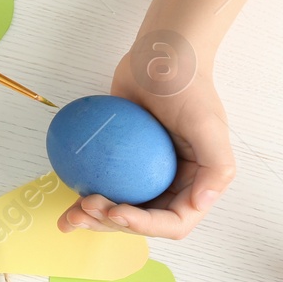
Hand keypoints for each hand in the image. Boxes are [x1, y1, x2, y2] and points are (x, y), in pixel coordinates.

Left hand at [58, 37, 236, 239]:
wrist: (159, 55)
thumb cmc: (186, 84)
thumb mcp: (208, 123)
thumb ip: (216, 167)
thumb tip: (201, 204)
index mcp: (196, 184)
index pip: (173, 222)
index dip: (144, 226)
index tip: (116, 210)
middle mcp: (172, 185)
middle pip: (140, 222)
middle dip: (111, 224)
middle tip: (85, 208)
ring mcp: (144, 176)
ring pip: (118, 210)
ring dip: (94, 218)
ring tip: (71, 214)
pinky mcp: (121, 164)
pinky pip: (103, 186)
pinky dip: (84, 197)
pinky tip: (66, 200)